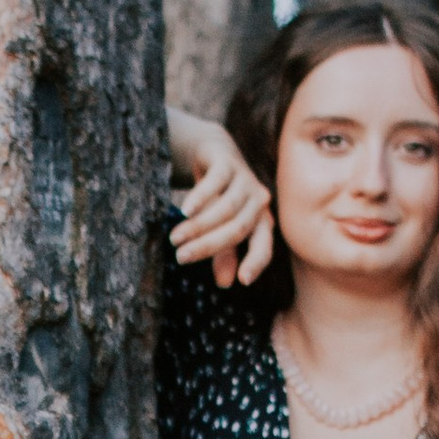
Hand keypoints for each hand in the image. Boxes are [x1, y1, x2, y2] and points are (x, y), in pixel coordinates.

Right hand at [167, 110, 274, 287]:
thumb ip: (225, 254)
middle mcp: (259, 202)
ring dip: (198, 226)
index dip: (255, 262)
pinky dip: (199, 198)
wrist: (213, 154)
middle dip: (208, 246)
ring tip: (174, 238)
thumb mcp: (221, 228)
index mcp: (262, 222)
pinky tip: (184, 211)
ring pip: (225, 209)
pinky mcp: (228, 163)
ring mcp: (245, 180)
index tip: (242, 280)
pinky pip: (216, 183)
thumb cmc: (219, 198)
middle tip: (181, 258)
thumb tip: (225, 284)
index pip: (264, 246)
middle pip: (237, 229)